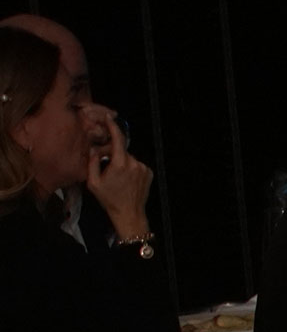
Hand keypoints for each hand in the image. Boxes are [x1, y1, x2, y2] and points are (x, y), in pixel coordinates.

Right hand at [82, 106, 152, 240]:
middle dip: (111, 153)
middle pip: (121, 151)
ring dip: (121, 162)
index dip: (113, 127)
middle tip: (104, 164)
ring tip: (116, 176)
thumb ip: (92, 162)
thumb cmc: (110, 200)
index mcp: (120, 164)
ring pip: (129, 158)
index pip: (117, 139)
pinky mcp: (149, 173)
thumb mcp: (93, 182)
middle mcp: (135, 164)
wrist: (129, 213)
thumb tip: (94, 150)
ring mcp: (143, 169)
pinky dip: (130, 168)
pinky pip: (136, 165)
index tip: (109, 118)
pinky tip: (126, 179)